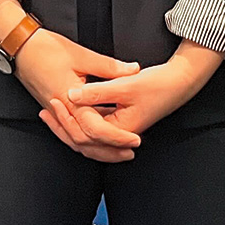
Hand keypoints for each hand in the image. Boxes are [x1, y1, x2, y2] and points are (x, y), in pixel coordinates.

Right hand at [13, 29, 142, 162]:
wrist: (20, 47)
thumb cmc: (47, 49)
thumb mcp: (82, 55)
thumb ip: (109, 67)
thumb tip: (133, 70)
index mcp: (69, 100)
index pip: (96, 129)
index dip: (116, 137)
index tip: (134, 141)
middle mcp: (61, 111)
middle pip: (86, 142)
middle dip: (109, 151)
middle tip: (130, 151)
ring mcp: (55, 112)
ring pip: (77, 140)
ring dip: (98, 147)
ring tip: (117, 149)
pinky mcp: (53, 108)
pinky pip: (70, 130)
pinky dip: (85, 136)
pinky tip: (97, 134)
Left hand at [63, 40, 224, 138]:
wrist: (179, 83)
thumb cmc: (157, 84)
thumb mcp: (125, 85)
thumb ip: (98, 90)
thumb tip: (72, 94)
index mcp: (121, 129)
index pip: (87, 132)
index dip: (68, 118)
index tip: (54, 101)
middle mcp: (119, 135)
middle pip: (84, 141)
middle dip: (63, 128)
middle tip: (45, 112)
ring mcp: (120, 130)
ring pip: (88, 138)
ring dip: (69, 126)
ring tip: (50, 113)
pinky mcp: (120, 123)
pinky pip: (95, 129)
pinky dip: (80, 121)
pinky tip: (70, 109)